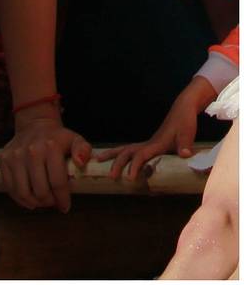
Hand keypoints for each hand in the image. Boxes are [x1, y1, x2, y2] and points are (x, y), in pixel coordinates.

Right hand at [0, 115, 91, 212]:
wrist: (35, 125)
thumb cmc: (57, 138)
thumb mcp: (75, 140)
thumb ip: (83, 150)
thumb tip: (81, 162)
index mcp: (51, 146)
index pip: (57, 182)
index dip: (63, 199)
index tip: (65, 206)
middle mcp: (31, 150)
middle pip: (40, 191)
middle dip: (49, 201)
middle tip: (53, 201)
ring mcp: (15, 155)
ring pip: (23, 193)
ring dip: (35, 202)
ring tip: (42, 200)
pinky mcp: (4, 160)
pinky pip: (10, 188)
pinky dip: (20, 198)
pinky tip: (30, 197)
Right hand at [94, 76, 214, 181]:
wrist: (183, 107)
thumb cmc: (185, 120)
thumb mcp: (187, 133)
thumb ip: (185, 144)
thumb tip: (185, 155)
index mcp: (156, 143)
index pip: (141, 155)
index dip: (134, 165)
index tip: (129, 178)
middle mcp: (149, 142)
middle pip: (128, 151)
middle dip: (117, 162)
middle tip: (110, 175)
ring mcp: (149, 142)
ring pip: (127, 148)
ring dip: (113, 155)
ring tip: (98, 159)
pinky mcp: (151, 143)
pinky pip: (133, 150)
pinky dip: (122, 153)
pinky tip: (118, 159)